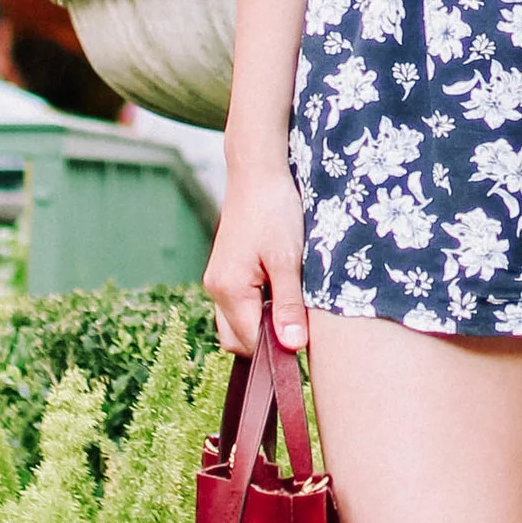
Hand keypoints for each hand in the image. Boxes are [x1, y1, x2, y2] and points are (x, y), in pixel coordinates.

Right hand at [204, 160, 309, 355]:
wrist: (257, 173)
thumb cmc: (274, 210)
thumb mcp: (288, 259)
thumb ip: (289, 305)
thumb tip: (292, 346)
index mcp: (229, 289)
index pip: (251, 343)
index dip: (278, 349)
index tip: (305, 342)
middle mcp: (216, 290)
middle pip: (238, 340)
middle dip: (267, 341)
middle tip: (299, 322)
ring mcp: (218, 281)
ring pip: (237, 324)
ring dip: (262, 323)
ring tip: (291, 302)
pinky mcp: (225, 272)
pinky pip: (238, 306)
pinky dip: (258, 308)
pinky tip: (280, 289)